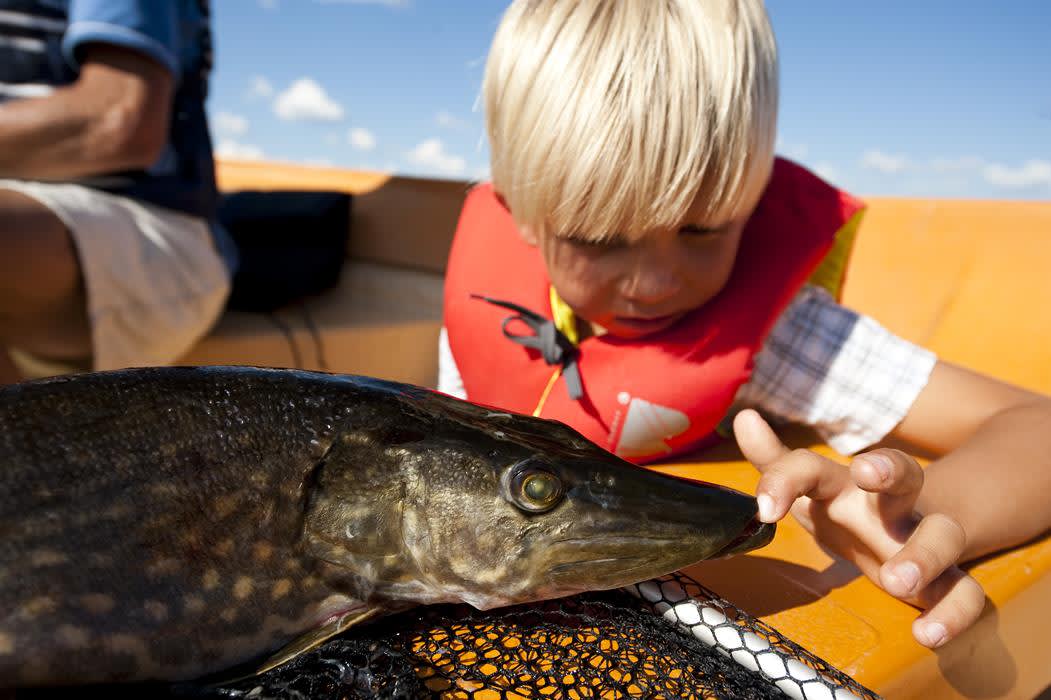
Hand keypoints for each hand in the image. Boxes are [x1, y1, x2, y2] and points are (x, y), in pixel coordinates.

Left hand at [732, 409, 985, 647]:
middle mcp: (889, 505)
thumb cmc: (844, 509)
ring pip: (943, 534)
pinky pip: (965, 593)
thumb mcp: (808, 489)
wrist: (910, 532)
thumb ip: (775, 464)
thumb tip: (744, 417)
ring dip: (924, 554)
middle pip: (905, 472)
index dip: (786, 479)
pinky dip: (952, 614)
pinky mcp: (946, 579)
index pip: (813, 467)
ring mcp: (922, 539)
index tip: (764, 509)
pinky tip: (927, 634)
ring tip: (898, 582)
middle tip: (866, 472)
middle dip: (889, 469)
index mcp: (845, 484)